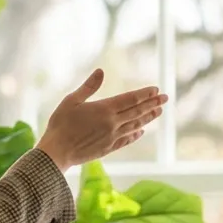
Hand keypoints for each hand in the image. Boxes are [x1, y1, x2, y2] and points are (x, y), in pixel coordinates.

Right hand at [31, 70, 165, 170]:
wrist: (57, 152)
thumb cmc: (60, 124)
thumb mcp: (71, 100)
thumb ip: (89, 87)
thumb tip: (100, 71)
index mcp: (104, 109)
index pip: (131, 99)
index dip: (145, 94)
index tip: (156, 89)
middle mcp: (112, 123)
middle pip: (137, 111)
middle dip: (153, 104)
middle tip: (166, 98)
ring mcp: (112, 137)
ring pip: (135, 125)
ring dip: (148, 118)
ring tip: (158, 112)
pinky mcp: (109, 148)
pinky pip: (127, 139)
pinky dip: (136, 134)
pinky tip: (141, 131)